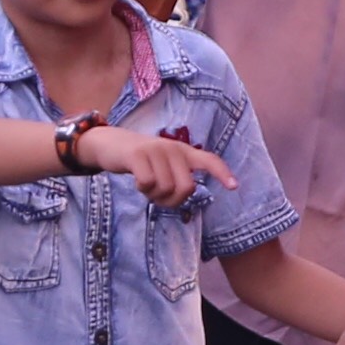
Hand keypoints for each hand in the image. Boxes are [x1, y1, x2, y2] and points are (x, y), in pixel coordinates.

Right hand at [80, 121, 230, 206]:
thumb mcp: (163, 163)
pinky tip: (137, 182)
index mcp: (183, 152)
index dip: (222, 173)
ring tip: (146, 187)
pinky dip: (142, 190)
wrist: (111, 144)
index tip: (234, 187)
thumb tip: (188, 193)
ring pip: (166, 189)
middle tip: (159, 198)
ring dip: (154, 196)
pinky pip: (148, 184)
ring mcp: (156, 150)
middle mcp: (173, 148)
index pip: (209, 160)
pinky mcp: (138, 155)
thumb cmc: (141, 160)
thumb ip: (178, 175)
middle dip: (173, 201)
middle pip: (186, 188)